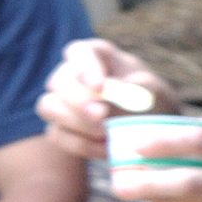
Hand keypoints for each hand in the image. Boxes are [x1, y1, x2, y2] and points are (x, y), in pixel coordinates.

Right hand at [37, 39, 176, 160]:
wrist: (152, 126)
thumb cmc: (153, 98)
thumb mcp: (153, 91)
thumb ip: (133, 92)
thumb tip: (104, 107)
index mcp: (96, 55)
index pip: (79, 52)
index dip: (85, 68)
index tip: (99, 87)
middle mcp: (73, 75)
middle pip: (58, 81)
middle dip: (78, 100)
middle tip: (101, 116)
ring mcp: (62, 101)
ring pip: (48, 106)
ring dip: (75, 122)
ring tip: (106, 133)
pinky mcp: (60, 127)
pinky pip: (57, 134)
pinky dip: (80, 144)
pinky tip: (105, 148)